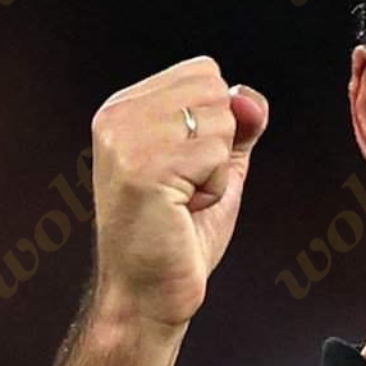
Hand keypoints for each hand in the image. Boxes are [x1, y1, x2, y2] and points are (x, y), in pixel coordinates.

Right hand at [88, 56, 269, 328]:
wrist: (148, 293)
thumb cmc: (180, 234)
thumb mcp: (217, 166)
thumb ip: (238, 125)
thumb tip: (249, 97)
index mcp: (124, 107)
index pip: (205, 72)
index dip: (216, 123)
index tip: (184, 167)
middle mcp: (116, 115)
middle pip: (215, 90)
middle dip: (218, 144)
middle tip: (185, 187)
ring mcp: (124, 140)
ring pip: (220, 121)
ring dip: (216, 168)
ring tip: (182, 198)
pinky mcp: (141, 169)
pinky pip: (216, 154)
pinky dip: (214, 187)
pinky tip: (182, 208)